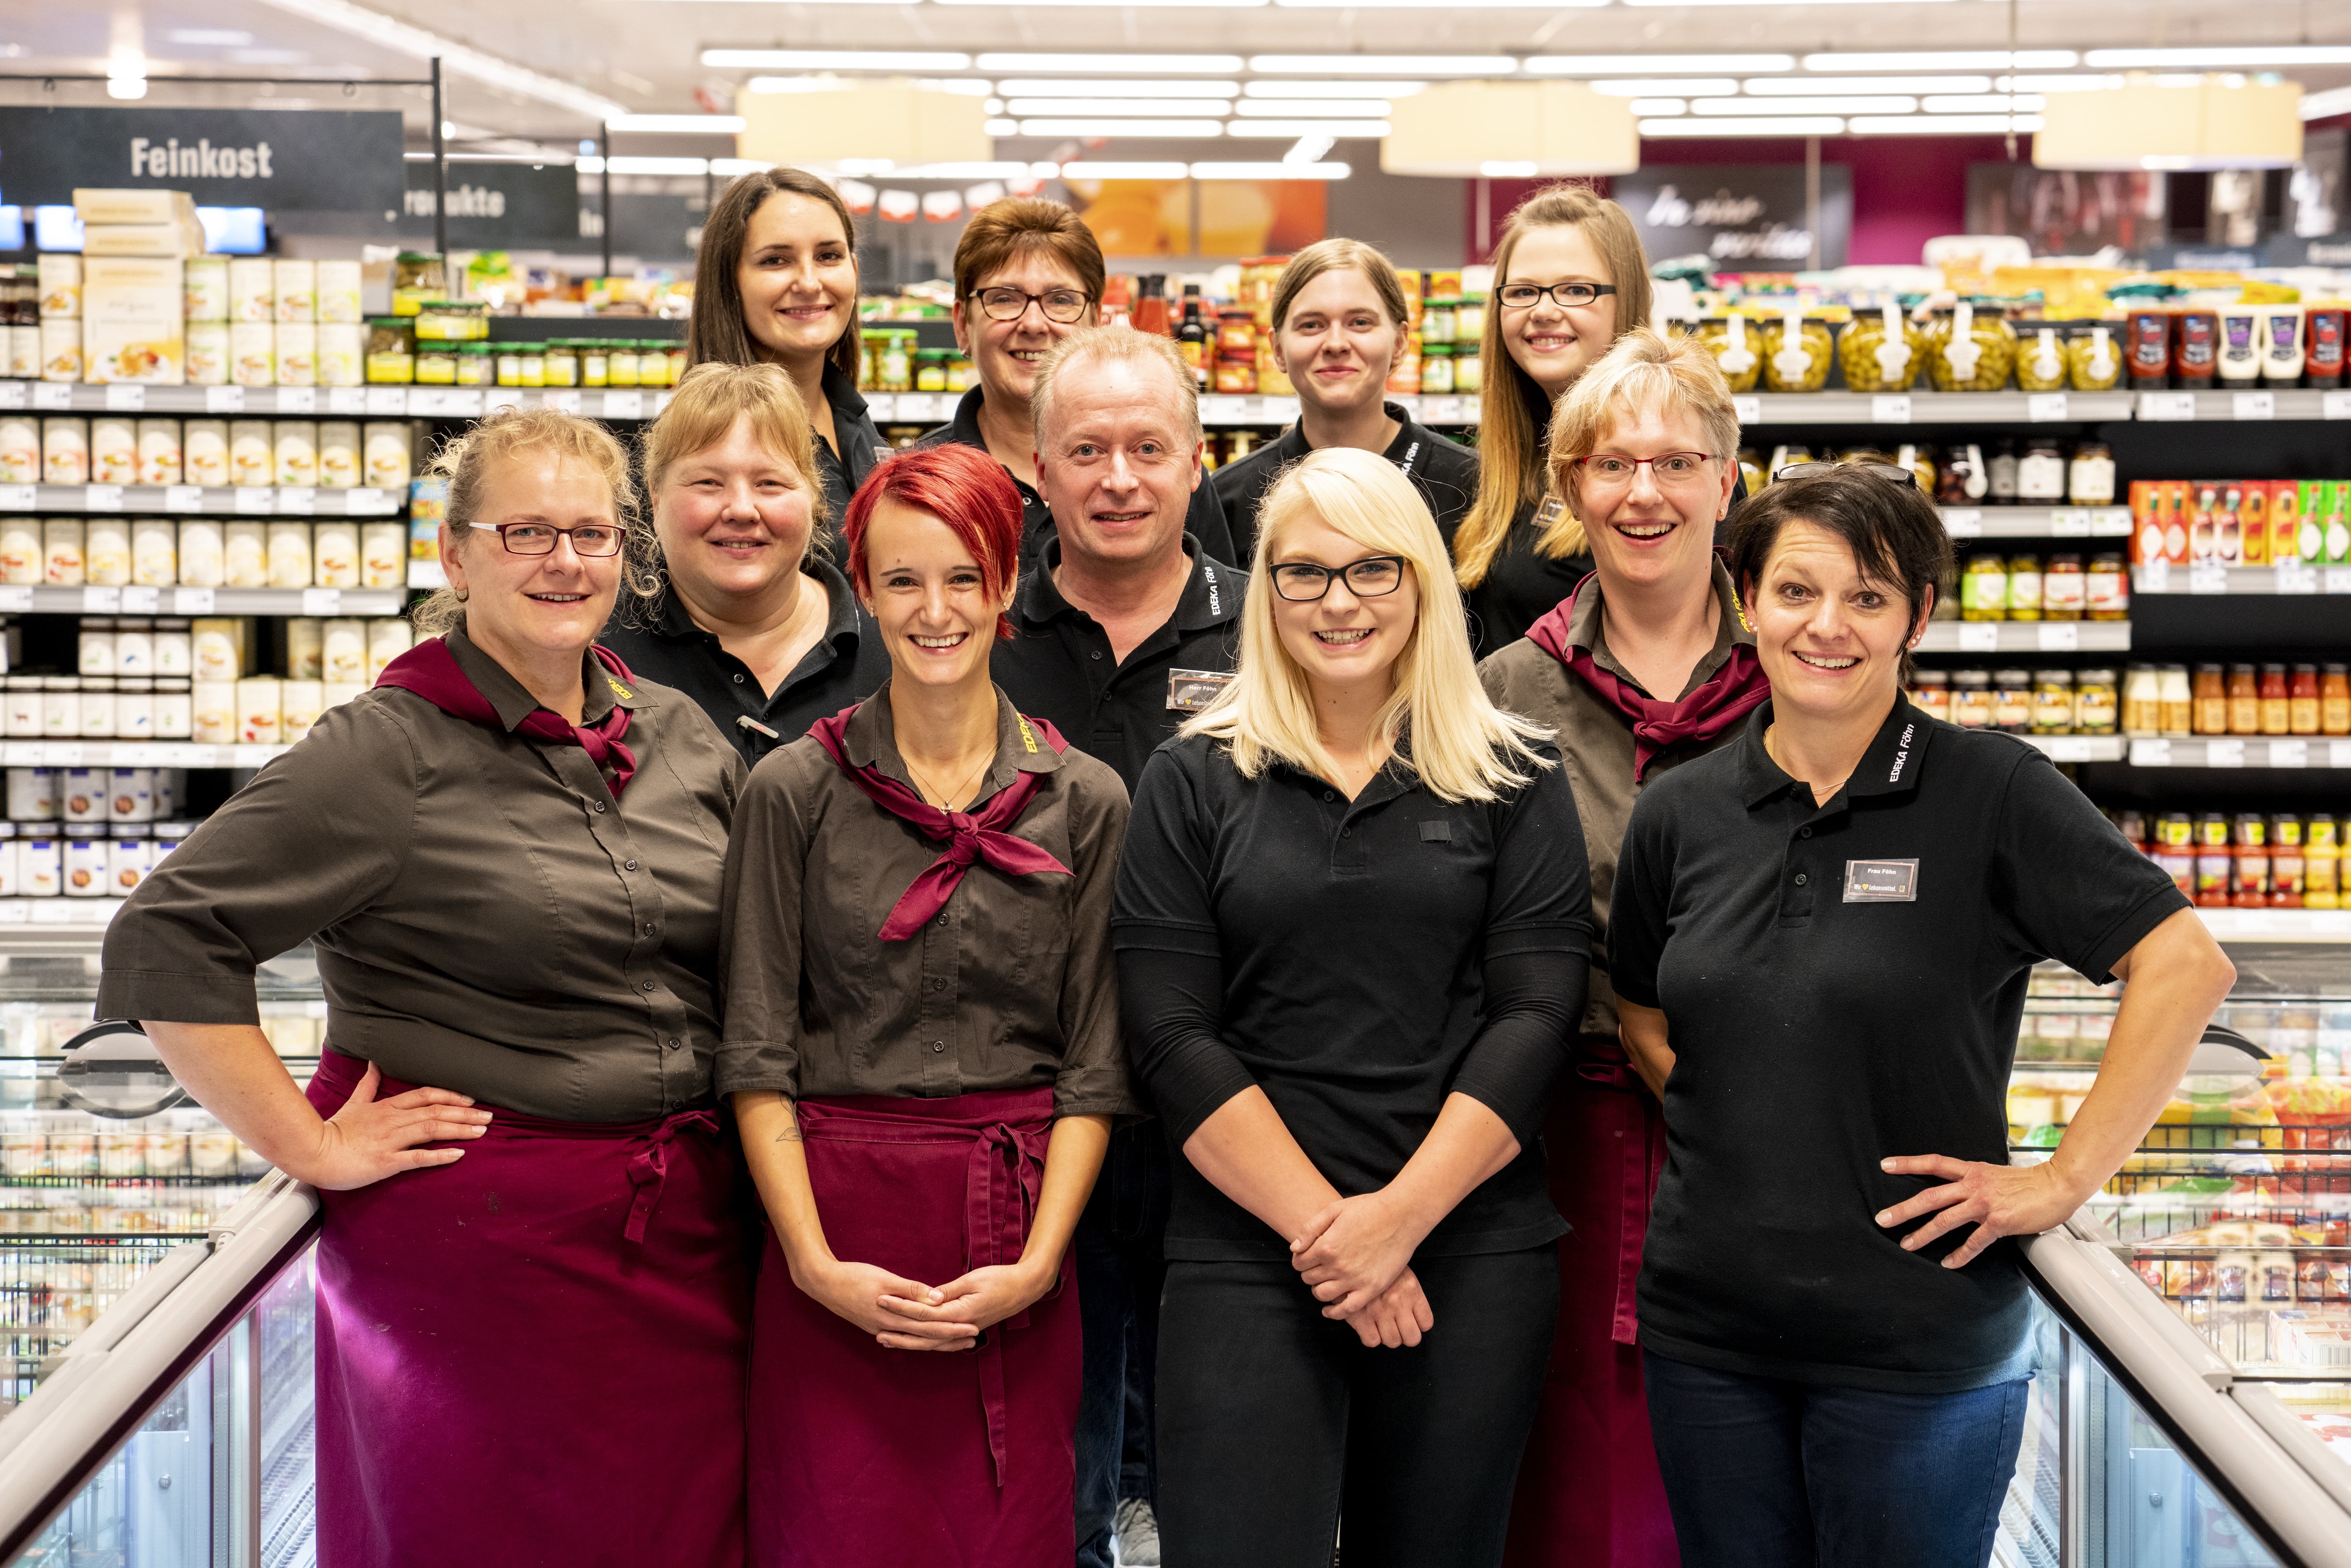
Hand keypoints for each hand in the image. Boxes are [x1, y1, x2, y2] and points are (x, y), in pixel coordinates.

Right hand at [290, 1061, 491, 1189]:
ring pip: (432, 1130)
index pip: (426, 1095)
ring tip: (483, 1131)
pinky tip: (459, 1155)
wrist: (313, 1154)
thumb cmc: (335, 1130)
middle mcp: (393, 1121)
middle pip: (436, 1111)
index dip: (451, 1096)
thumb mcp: (354, 1102)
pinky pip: (417, 1158)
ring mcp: (390, 1141)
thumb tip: (375, 1062)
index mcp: (387, 1107)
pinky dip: (440, 1156)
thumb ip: (368, 1084)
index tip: (472, 1099)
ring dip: (460, 1130)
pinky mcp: (386, 1162)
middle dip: (465, 1113)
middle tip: (489, 1116)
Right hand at [795, 1256, 980, 1351]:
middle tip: (975, 1338)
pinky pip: (902, 1336)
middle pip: (926, 1337)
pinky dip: (918, 1338)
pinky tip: (925, 1338)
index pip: (930, 1327)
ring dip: (936, 1340)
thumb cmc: (853, 1277)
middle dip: (951, 1338)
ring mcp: (879, 1329)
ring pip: (915, 1339)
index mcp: (893, 1318)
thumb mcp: (884, 1280)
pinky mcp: (874, 1325)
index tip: (974, 1328)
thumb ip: (912, 1290)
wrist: (822, 1283)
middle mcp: (888, 1329)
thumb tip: (938, 1300)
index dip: (953, 1328)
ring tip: (956, 1341)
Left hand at [881, 1259, 1057, 1338]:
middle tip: (876, 1333)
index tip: (881, 1299)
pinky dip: (928, 1343)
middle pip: (925, 1336)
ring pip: (933, 1343)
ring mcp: (967, 1330)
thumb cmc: (1002, 1278)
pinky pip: (944, 1341)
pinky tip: (917, 1343)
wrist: (1026, 1287)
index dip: (901, 1307)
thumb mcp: (973, 1279)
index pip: (924, 1314)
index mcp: (961, 1314)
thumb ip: (949, 1291)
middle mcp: (962, 1327)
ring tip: (889, 1341)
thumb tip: (927, 1298)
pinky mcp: (970, 1328)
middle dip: (900, 1335)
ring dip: (911, 1343)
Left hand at [1291, 1191, 1426, 1318]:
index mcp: (1326, 1246)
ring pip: (1322, 1294)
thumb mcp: (1334, 1210)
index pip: (1299, 1262)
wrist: (1401, 1216)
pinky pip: (1346, 1309)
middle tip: (1318, 1267)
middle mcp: (1337, 1266)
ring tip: (1325, 1282)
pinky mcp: (1370, 1289)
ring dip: (1319, 1289)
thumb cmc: (1368, 1209)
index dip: (1300, 1259)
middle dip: (1309, 1272)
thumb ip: (1310, 1229)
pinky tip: (1330, 1309)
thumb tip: (1294, 1248)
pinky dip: (1334, 1312)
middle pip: (1309, 1278)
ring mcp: (1354, 1280)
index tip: (1307, 1257)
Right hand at [1334, 1267, 1434, 1348]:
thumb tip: (1413, 1313)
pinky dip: (1369, 1336)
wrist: (1349, 1251)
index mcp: (1411, 1290)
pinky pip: (1372, 1341)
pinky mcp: (1361, 1317)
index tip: (1410, 1321)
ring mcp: (1380, 1311)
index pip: (1426, 1323)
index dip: (1418, 1325)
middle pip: (1411, 1338)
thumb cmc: (1374, 1259)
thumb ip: (1407, 1291)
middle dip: (1403, 1335)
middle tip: (1395, 1326)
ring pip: (1392, 1341)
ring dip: (1386, 1336)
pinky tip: (1366, 1326)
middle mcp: (1399, 1302)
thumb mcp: (1398, 1269)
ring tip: (1379, 1326)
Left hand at [1876, 1154, 2086, 1268]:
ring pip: (1945, 1220)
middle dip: (1904, 1208)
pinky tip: (1948, 1263)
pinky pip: (1973, 1242)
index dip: (1908, 1163)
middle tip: (1882, 1219)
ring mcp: (1984, 1204)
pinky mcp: (1998, 1222)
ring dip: (1923, 1234)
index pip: (1933, 1163)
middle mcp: (1973, 1185)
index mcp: (1971, 1171)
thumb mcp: (1994, 1174)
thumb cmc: (2029, 1181)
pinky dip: (1959, 1255)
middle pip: (1930, 1196)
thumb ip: (1974, 1181)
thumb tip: (1958, 1189)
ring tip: (1907, 1245)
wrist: (2058, 1184)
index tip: (1884, 1165)